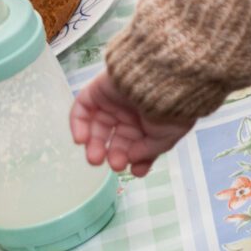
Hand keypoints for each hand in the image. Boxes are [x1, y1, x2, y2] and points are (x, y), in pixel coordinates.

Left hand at [70, 71, 192, 176]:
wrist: (164, 78)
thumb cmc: (172, 107)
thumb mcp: (167, 136)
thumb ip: (148, 151)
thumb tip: (131, 160)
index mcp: (152, 121)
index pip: (139, 144)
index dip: (137, 159)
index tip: (136, 171)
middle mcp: (132, 112)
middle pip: (117, 138)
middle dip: (115, 154)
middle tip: (116, 164)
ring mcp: (113, 102)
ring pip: (98, 126)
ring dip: (95, 144)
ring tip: (95, 159)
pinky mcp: (98, 91)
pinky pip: (83, 109)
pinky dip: (78, 125)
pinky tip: (82, 141)